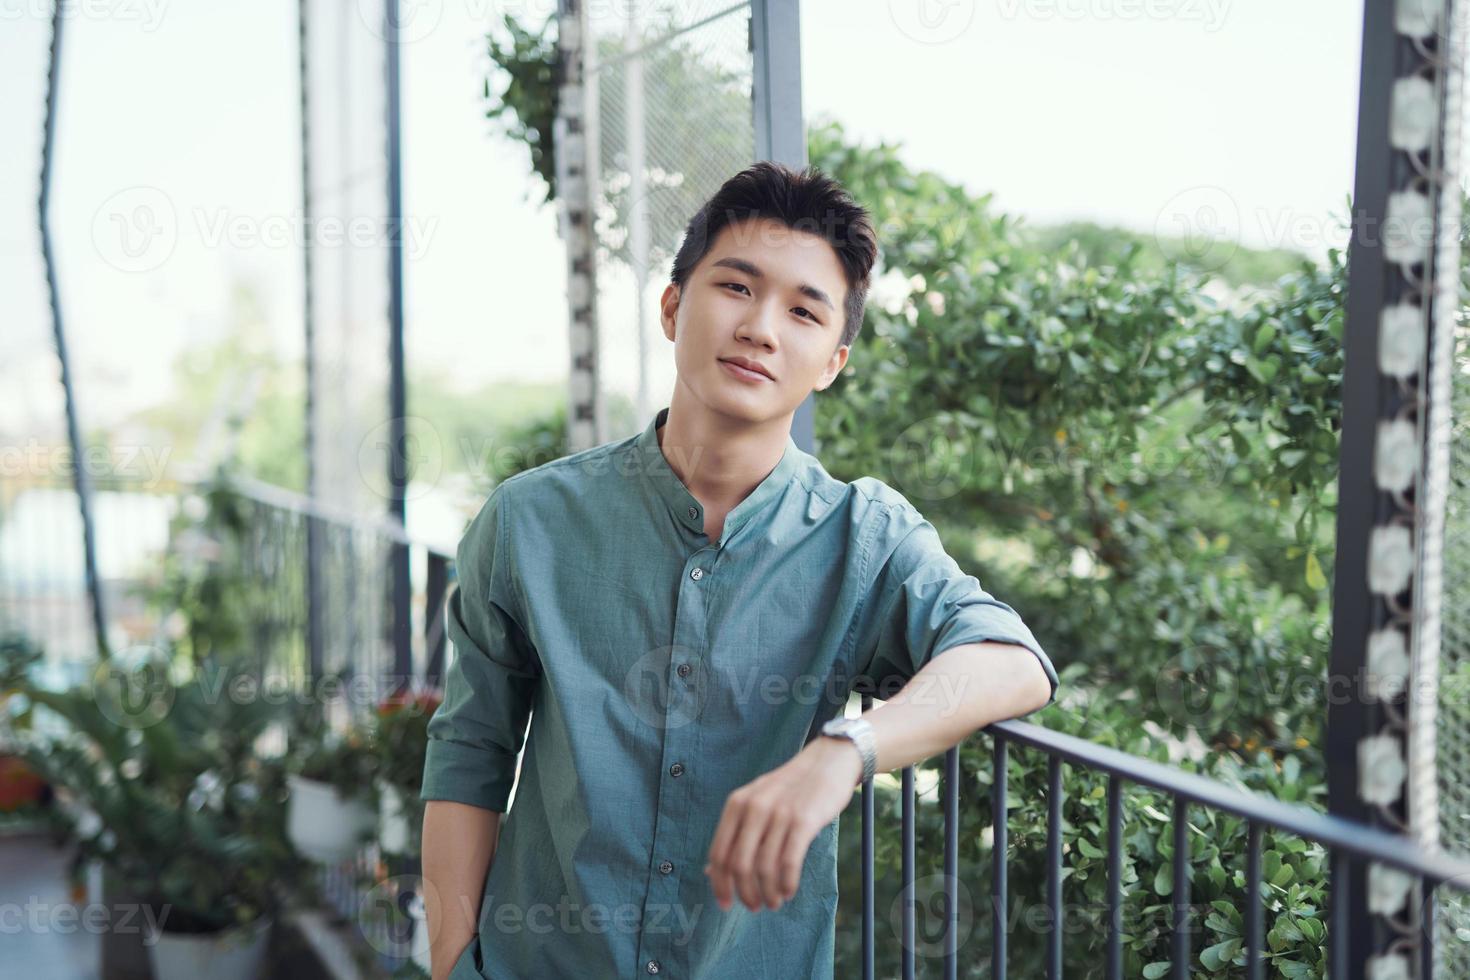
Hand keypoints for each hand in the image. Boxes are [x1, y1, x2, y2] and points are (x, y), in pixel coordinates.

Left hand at [703, 736, 862, 912]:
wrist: (827, 762)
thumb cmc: (791, 789)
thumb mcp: (756, 803)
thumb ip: (736, 833)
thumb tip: (710, 871)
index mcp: (737, 804)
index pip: (718, 853)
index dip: (719, 884)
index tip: (725, 905)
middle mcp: (754, 807)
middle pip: (739, 865)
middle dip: (744, 893)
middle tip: (754, 906)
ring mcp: (779, 813)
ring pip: (764, 868)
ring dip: (768, 893)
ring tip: (774, 902)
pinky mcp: (804, 820)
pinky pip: (789, 862)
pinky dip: (787, 884)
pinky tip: (789, 891)